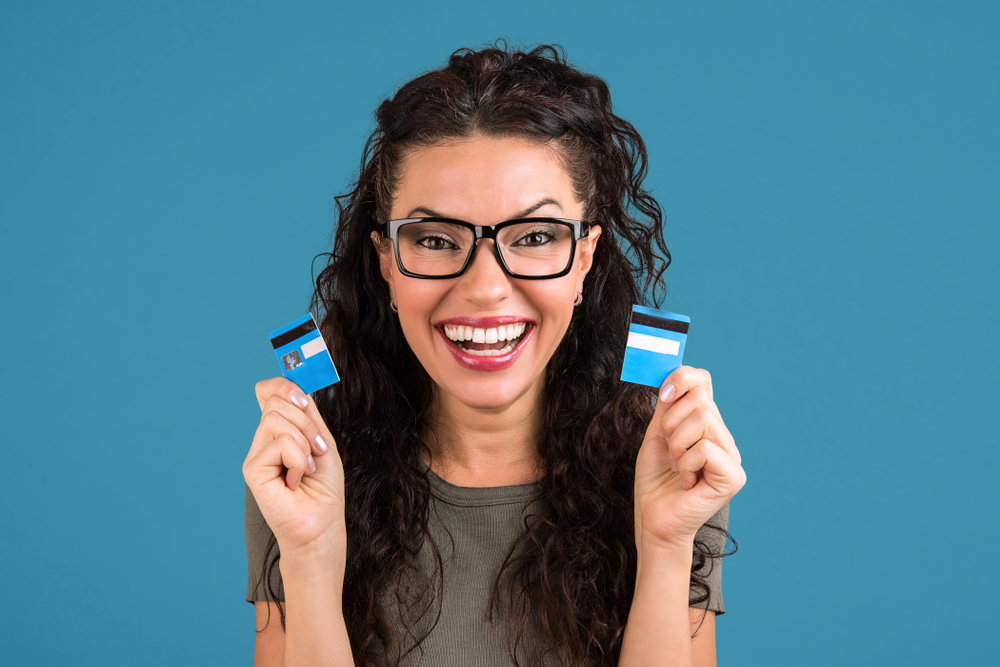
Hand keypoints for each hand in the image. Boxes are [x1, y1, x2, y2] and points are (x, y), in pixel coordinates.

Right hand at [243, 377, 346, 561]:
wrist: (321, 527)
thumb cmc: (323, 491)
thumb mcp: (322, 443)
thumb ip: (308, 415)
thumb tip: (297, 386)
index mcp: (278, 433)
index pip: (267, 392)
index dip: (282, 385)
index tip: (304, 399)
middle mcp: (262, 442)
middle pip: (276, 402)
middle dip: (307, 423)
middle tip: (317, 451)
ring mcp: (255, 456)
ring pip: (276, 418)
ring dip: (304, 441)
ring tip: (306, 469)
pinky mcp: (252, 469)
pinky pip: (279, 442)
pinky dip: (298, 458)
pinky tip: (296, 479)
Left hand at [633, 366, 745, 552]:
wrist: (653, 520)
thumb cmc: (655, 482)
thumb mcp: (656, 435)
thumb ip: (666, 406)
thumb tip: (671, 374)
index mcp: (706, 424)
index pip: (703, 381)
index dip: (682, 378)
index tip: (664, 395)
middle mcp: (723, 437)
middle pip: (700, 400)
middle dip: (671, 424)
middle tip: (670, 452)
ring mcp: (731, 457)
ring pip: (702, 420)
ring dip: (676, 445)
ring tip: (677, 467)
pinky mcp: (733, 477)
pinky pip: (705, 448)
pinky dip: (686, 463)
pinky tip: (687, 481)